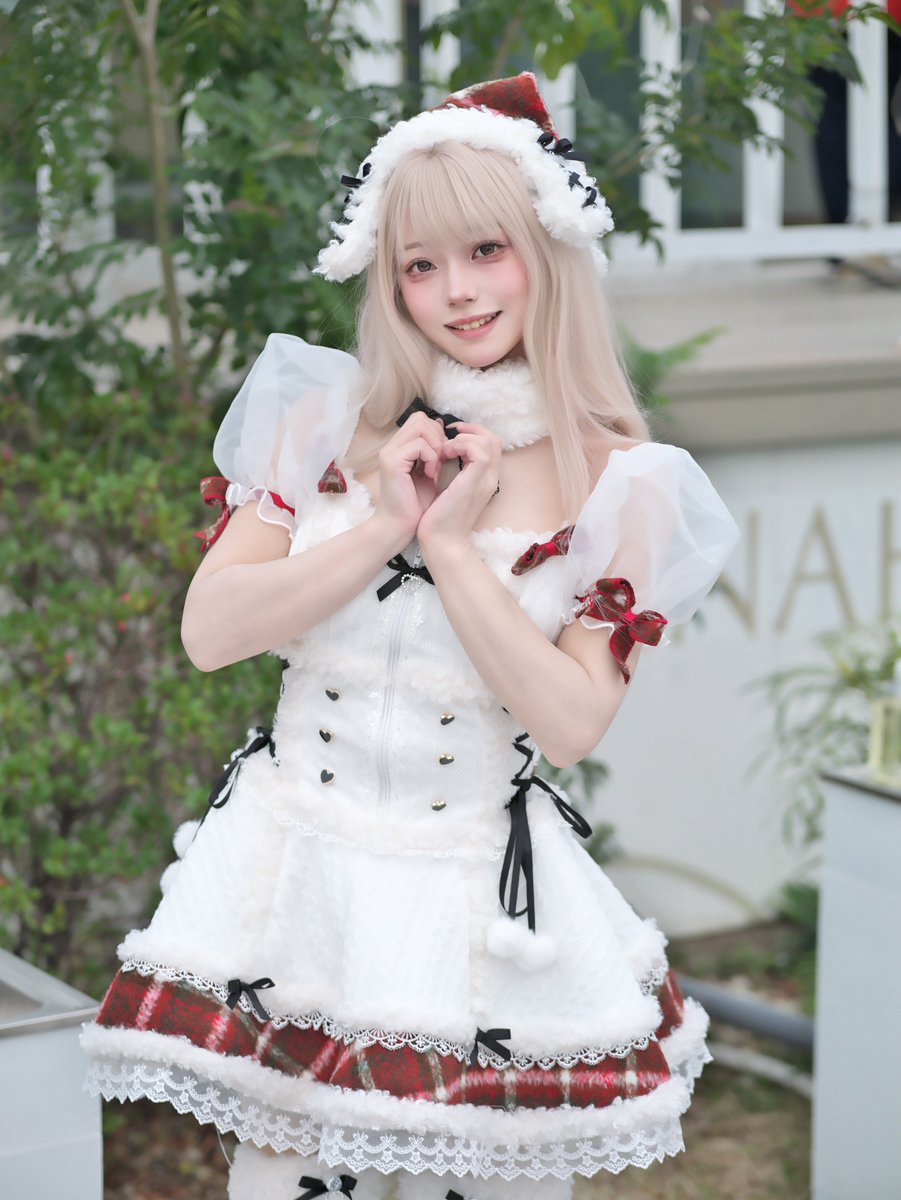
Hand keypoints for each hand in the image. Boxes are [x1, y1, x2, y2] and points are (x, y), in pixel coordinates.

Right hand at [374, 411, 446, 538]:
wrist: (400, 527)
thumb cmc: (416, 505)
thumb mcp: (430, 471)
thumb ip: (434, 451)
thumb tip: (442, 428)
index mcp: (399, 447)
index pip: (421, 420)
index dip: (437, 434)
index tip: (443, 456)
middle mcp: (391, 447)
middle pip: (421, 419)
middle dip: (438, 437)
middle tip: (441, 461)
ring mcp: (390, 453)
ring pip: (420, 426)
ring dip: (436, 447)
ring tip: (435, 469)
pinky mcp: (392, 463)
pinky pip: (419, 446)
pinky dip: (431, 458)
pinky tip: (430, 476)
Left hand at [417, 421, 501, 555]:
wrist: (441, 542)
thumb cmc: (440, 519)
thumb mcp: (449, 490)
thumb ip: (454, 472)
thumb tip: (444, 450)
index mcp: (484, 480)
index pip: (491, 445)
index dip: (473, 433)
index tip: (451, 435)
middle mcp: (490, 478)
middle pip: (493, 439)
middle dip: (470, 430)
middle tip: (449, 435)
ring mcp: (485, 480)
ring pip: (489, 441)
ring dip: (464, 438)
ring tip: (445, 450)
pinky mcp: (474, 483)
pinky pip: (478, 451)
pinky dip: (461, 445)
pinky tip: (445, 455)